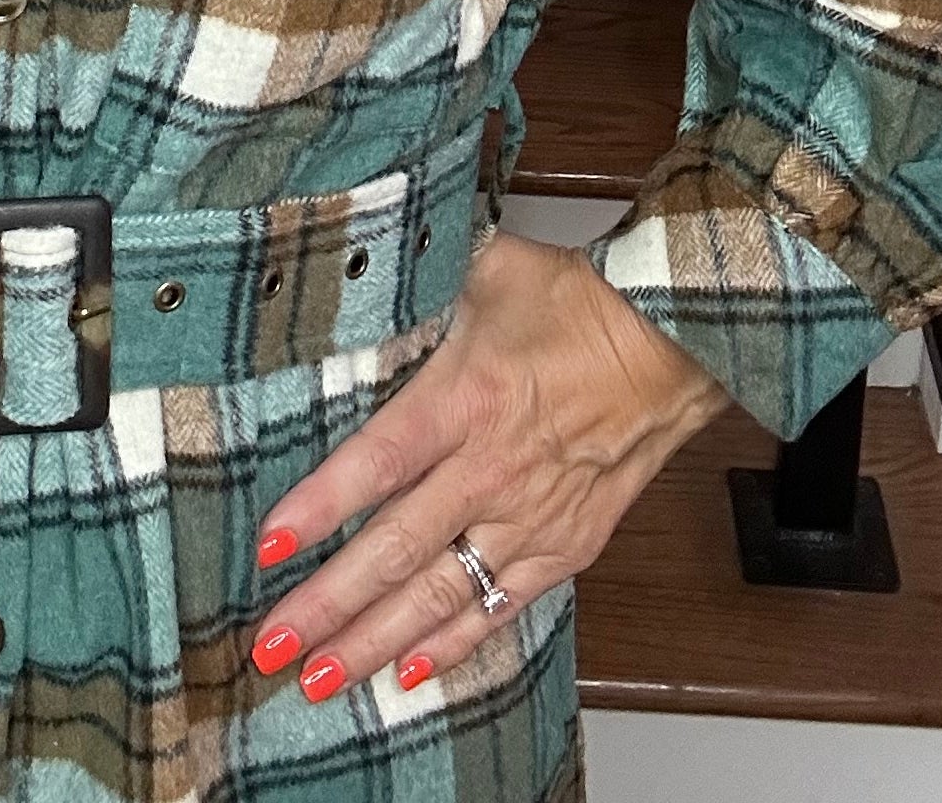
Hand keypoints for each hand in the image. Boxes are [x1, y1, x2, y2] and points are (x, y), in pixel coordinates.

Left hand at [245, 230, 728, 701]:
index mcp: (466, 399)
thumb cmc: (579, 303)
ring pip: (441, 595)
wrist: (672, 342)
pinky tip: (411, 672)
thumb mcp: (487, 267)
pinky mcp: (566, 547)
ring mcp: (530, 517)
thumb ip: (419, 277)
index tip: (269, 546)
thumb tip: (361, 264)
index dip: (320, 506)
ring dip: (377, 641)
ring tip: (320, 678)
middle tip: (270, 645)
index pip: (378, 462)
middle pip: (396, 550)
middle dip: (328, 605)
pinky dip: (455, 645)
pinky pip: (500, 607)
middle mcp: (492, 470)